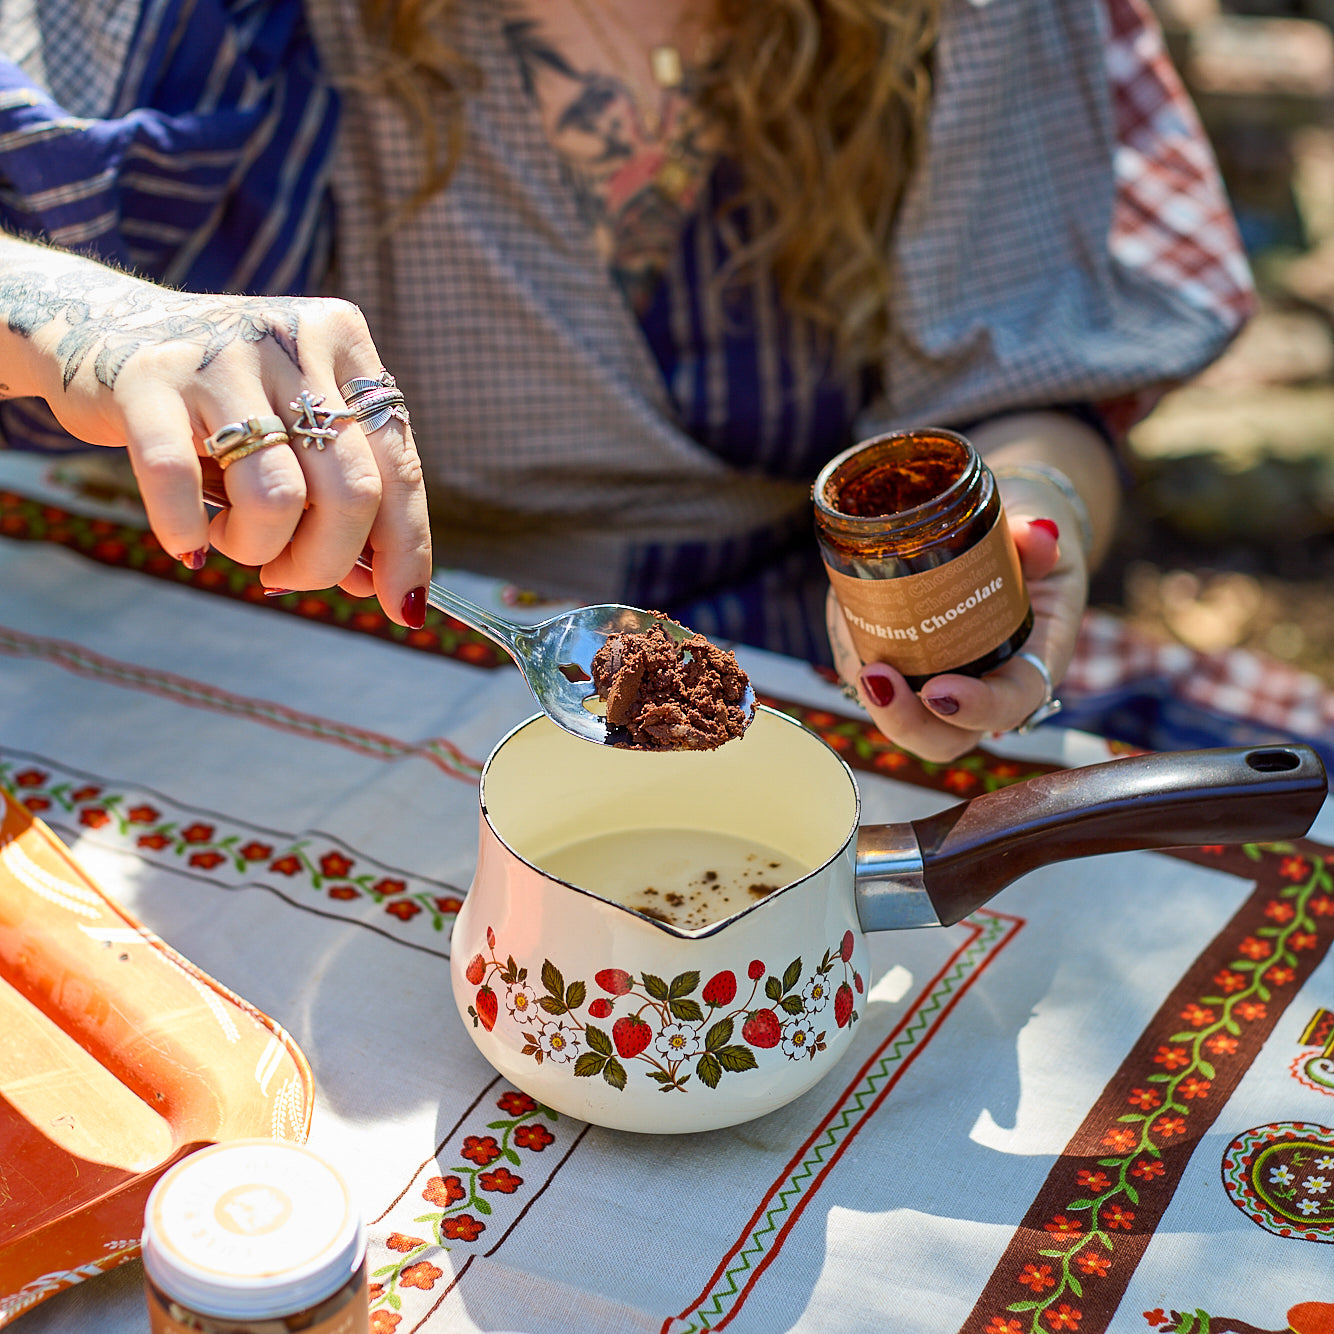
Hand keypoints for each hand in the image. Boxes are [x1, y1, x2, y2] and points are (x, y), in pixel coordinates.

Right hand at [0, 240, 430, 625]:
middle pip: (352, 491)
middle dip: (326, 562)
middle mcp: (292, 339)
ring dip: (258, 549)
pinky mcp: (146, 379)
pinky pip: (179, 481)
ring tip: (234, 541)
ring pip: (278, 497)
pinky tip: (187, 544)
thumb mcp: (295, 436)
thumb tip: (384, 589)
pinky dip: (187, 531)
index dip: (406, 550)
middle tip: (286, 575)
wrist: (102, 331)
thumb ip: (342, 501)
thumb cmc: (225, 406)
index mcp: (345, 344)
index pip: (399, 468)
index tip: (403, 610)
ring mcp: (219, 354)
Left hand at [828, 511, 1086, 763]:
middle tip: (877, 678)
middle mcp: (983, 681)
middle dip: (907, 722)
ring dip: (875, 698)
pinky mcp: (900, 657)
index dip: (977, 709)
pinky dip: (856, 656)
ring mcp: (938, 675)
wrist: (998, 519)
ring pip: (903, 716)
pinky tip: (847, 620)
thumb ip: (1036, 536)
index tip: (939, 691)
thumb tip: (1037, 534)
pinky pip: (873, 675)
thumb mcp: (1040, 521)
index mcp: (1030, 660)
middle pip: (946, 737)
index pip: (1011, 704)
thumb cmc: (1024, 527)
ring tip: (859, 659)